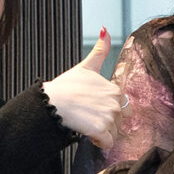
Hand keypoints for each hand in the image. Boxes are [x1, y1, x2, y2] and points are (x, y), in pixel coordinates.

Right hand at [43, 31, 123, 148]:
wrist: (51, 103)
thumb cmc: (66, 87)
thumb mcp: (85, 67)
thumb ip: (100, 51)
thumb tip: (106, 30)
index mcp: (115, 90)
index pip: (121, 107)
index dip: (106, 110)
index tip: (92, 107)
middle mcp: (115, 103)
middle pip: (118, 122)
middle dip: (106, 123)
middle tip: (88, 116)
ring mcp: (109, 117)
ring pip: (113, 133)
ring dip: (101, 133)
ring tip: (85, 123)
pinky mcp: (101, 130)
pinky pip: (108, 143)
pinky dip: (99, 143)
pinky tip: (88, 134)